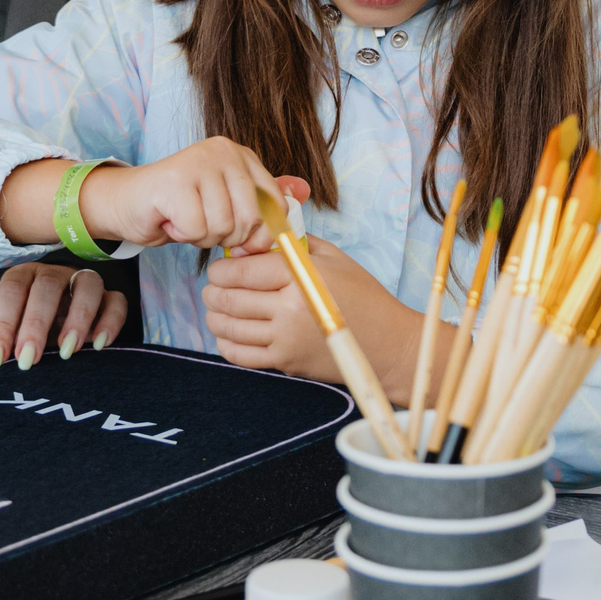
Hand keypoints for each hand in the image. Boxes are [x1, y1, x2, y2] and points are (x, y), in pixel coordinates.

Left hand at [0, 263, 127, 368]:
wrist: (53, 344)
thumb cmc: (25, 337)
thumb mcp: (4, 342)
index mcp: (24, 278)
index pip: (12, 289)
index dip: (3, 322)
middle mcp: (54, 276)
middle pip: (47, 285)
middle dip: (36, 323)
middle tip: (28, 359)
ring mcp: (84, 285)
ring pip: (87, 284)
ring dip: (78, 317)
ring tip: (67, 351)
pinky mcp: (110, 300)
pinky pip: (117, 302)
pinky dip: (110, 322)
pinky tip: (99, 345)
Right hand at [79, 139, 307, 252]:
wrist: (128, 204)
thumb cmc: (180, 207)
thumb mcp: (226, 203)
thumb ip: (262, 200)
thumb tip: (304, 191)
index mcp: (240, 154)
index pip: (274, 203)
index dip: (260, 233)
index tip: (241, 241)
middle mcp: (222, 150)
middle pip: (250, 218)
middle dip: (228, 237)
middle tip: (205, 227)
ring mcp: (198, 162)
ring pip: (223, 226)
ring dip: (203, 237)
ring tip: (186, 220)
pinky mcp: (175, 180)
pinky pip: (197, 229)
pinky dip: (183, 235)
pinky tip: (171, 220)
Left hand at [203, 235, 428, 388]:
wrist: (388, 345)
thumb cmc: (364, 296)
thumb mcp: (334, 258)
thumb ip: (294, 244)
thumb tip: (256, 237)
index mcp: (300, 277)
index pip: (243, 270)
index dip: (222, 268)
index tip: (218, 267)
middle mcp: (289, 309)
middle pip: (230, 298)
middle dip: (213, 291)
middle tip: (212, 286)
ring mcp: (286, 339)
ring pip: (230, 328)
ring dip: (215, 316)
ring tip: (216, 308)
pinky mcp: (286, 363)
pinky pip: (241, 356)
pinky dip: (226, 344)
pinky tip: (227, 333)